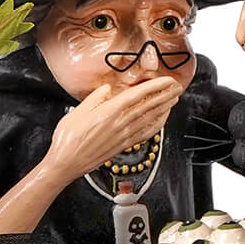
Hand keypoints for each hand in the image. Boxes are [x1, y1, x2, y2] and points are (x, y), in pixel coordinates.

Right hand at [45, 77, 181, 181]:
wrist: (67, 163)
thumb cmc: (68, 138)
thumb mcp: (77, 111)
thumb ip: (95, 98)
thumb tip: (107, 88)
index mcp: (109, 112)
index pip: (138, 95)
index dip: (155, 87)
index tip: (167, 80)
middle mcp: (120, 124)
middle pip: (148, 106)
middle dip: (165, 95)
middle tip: (177, 87)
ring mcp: (124, 136)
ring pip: (150, 119)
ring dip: (164, 108)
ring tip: (174, 99)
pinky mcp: (124, 146)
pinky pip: (145, 134)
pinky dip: (157, 125)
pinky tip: (163, 120)